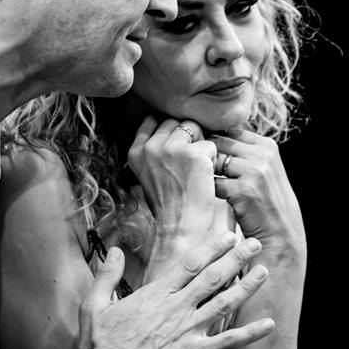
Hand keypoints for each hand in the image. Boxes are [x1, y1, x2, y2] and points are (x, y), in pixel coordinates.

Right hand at [76, 232, 274, 348]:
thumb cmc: (100, 344)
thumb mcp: (95, 304)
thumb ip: (107, 274)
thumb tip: (115, 250)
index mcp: (156, 294)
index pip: (191, 264)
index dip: (212, 248)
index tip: (227, 236)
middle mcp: (176, 308)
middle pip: (213, 277)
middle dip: (236, 258)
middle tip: (254, 245)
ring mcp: (187, 331)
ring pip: (224, 303)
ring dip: (247, 286)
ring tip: (264, 272)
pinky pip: (228, 341)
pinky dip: (250, 333)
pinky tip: (268, 325)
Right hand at [127, 116, 216, 242]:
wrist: (180, 226)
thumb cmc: (169, 203)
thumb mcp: (148, 174)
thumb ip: (153, 151)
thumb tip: (169, 130)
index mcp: (136, 152)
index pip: (152, 121)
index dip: (168, 132)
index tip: (175, 148)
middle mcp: (151, 147)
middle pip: (174, 123)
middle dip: (185, 137)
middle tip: (188, 163)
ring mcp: (171, 149)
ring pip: (193, 127)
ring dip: (199, 144)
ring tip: (196, 168)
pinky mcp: (194, 154)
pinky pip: (209, 144)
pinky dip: (212, 158)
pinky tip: (205, 176)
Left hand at [210, 128, 306, 268]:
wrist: (281, 233)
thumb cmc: (266, 201)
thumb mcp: (263, 169)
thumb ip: (244, 152)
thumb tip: (212, 136)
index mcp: (267, 145)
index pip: (229, 132)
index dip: (214, 143)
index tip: (204, 155)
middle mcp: (263, 154)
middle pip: (219, 144)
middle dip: (205, 156)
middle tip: (194, 170)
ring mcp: (254, 171)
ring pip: (214, 161)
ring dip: (204, 173)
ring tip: (199, 184)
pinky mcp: (244, 189)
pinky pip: (214, 183)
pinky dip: (207, 191)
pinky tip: (207, 199)